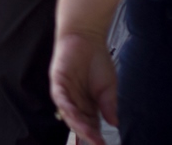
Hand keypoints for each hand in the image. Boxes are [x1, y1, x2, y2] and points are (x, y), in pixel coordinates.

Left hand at [49, 30, 117, 144]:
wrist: (87, 37)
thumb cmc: (97, 61)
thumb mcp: (109, 87)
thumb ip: (109, 105)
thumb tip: (114, 123)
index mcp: (87, 105)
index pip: (90, 124)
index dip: (95, 135)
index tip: (103, 144)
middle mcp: (74, 101)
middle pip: (78, 122)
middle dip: (87, 134)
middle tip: (96, 143)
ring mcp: (65, 91)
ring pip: (68, 113)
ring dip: (77, 124)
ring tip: (88, 133)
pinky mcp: (57, 80)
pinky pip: (60, 97)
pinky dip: (66, 106)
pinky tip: (73, 114)